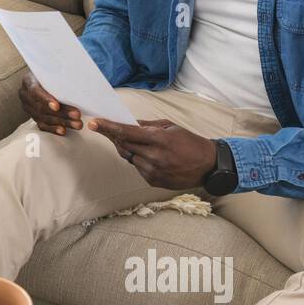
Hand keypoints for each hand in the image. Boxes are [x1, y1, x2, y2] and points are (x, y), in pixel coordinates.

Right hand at [18, 73, 81, 134]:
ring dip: (61, 122)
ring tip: (76, 124)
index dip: (46, 100)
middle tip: (76, 115)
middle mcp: (25, 95)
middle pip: (41, 107)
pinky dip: (54, 129)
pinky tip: (64, 130)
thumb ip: (58, 75)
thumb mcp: (52, 70)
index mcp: (28, 80)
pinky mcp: (34, 116)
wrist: (43, 78)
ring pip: (43, 118)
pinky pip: (42, 125)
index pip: (35, 91)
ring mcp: (28, 107)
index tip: (57, 106)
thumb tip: (76, 77)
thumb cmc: (50, 72)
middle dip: (61, 113)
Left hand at [88, 117, 216, 188]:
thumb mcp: (171, 127)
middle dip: (114, 137)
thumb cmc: (190, 143)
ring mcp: (153, 171)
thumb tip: (128, 124)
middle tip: (107, 129)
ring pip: (129, 157)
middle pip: (123, 146)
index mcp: (159, 140)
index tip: (95, 123)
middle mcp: (154, 157)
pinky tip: (151, 157)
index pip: (127, 133)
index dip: (109, 127)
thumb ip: (147, 126)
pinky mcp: (153, 181)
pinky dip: (138, 160)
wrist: (208, 166)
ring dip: (128, 149)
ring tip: (142, 144)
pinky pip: (137, 168)